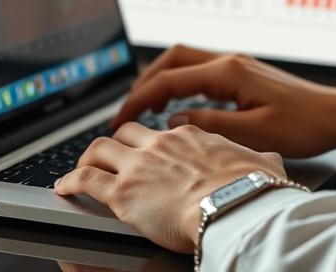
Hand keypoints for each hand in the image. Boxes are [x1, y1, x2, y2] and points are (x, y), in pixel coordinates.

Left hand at [54, 121, 286, 252]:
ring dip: (87, 158)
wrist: (233, 205)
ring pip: (99, 148)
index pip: (164, 131)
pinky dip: (70, 182)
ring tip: (80, 167)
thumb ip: (261, 159)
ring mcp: (139, 166)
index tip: (150, 147)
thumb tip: (271, 161)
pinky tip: (63, 187)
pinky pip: (85, 180)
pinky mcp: (122, 192)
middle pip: (127, 132)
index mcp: (192, 137)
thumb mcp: (264, 164)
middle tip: (110, 154)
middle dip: (116, 142)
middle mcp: (161, 144)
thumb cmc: (250, 188)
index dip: (153, 139)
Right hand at [112, 44, 335, 158]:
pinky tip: (178, 106)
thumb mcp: (255, 133)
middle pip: (172, 59)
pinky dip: (181, 83)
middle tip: (126, 112)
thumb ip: (211, 125)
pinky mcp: (244, 74)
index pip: (169, 80)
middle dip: (144, 83)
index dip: (139, 100)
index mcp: (229, 72)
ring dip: (161, 80)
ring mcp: (238, 65)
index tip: (119, 120)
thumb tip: (174, 121)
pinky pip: (201, 70)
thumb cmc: (305, 125)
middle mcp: (231, 61)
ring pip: (186, 61)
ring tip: (144, 109)